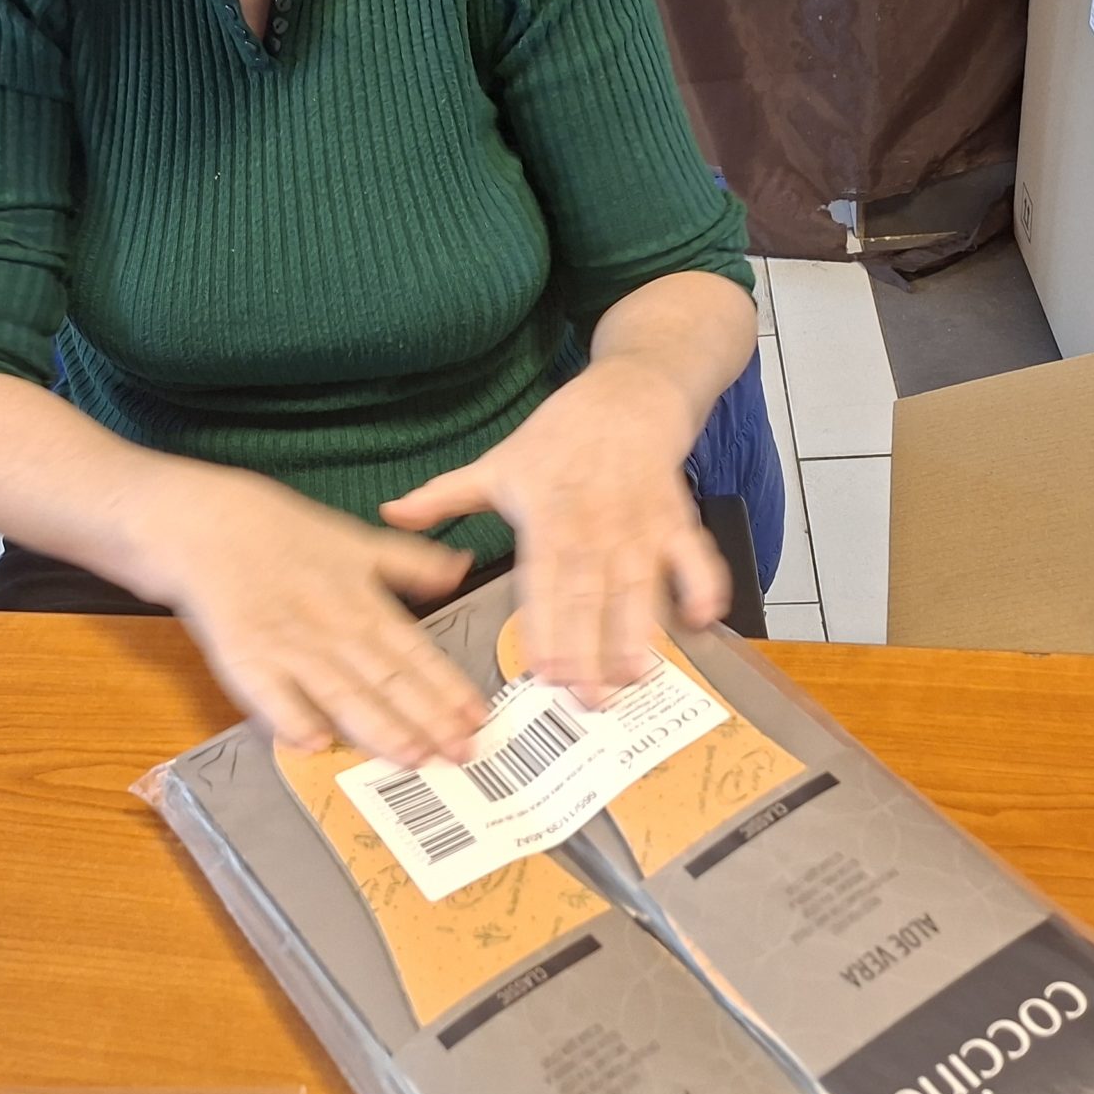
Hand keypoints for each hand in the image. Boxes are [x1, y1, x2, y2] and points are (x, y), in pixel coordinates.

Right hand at [143, 469, 486, 764]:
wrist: (209, 520)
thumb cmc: (281, 533)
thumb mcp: (355, 540)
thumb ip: (409, 562)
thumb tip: (460, 568)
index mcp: (362, 601)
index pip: (414, 651)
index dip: (447, 687)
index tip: (478, 719)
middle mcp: (332, 625)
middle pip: (387, 678)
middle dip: (426, 719)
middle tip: (461, 754)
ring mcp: (288, 643)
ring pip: (341, 691)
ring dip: (377, 726)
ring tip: (411, 757)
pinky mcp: (243, 654)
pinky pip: (270, 692)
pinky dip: (291, 716)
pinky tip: (314, 744)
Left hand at [381, 356, 727, 703]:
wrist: (627, 396)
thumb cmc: (558, 437)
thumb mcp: (496, 463)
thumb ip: (445, 498)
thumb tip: (389, 513)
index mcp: (546, 517)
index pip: (543, 580)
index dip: (546, 625)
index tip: (544, 670)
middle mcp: (594, 526)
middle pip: (591, 593)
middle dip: (590, 647)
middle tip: (589, 698)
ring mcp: (639, 524)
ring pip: (639, 586)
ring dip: (638, 632)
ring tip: (634, 677)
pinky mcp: (677, 519)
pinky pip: (694, 556)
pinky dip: (703, 586)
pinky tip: (704, 622)